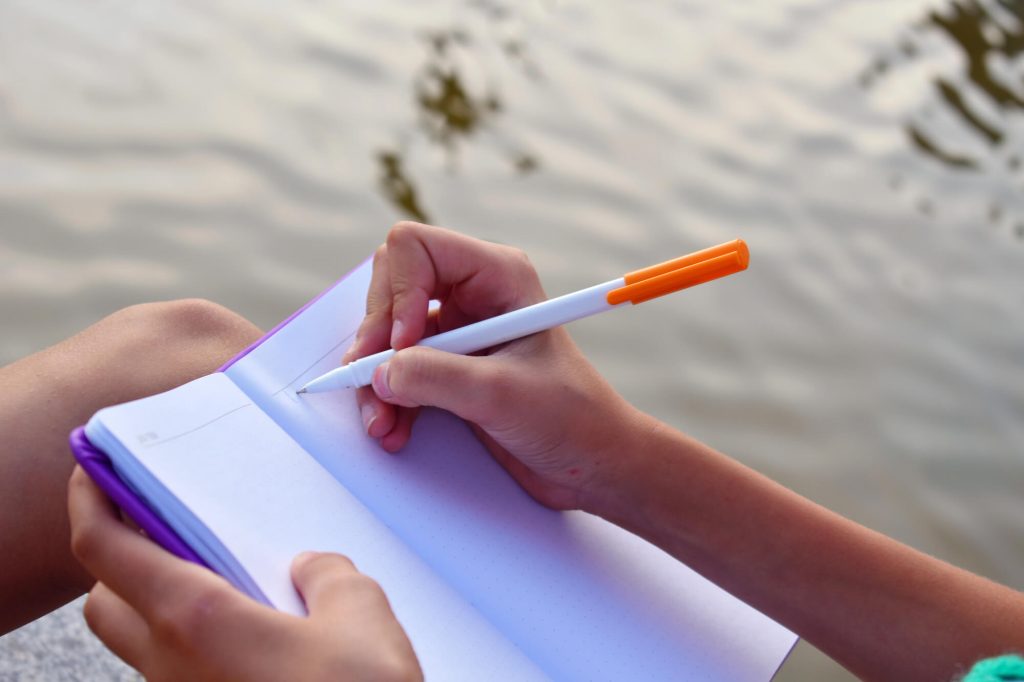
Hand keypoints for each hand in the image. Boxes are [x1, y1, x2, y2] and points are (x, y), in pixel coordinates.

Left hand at [67, 467, 421, 681]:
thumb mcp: (361, 614)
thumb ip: (330, 575)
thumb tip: (312, 570)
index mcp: (196, 621)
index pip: (105, 549)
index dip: (90, 499)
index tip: (93, 470)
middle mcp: (173, 666)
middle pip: (105, 600)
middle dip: (120, 558)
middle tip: (165, 527)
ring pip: (140, 642)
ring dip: (158, 603)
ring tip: (224, 579)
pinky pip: (179, 672)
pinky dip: (194, 641)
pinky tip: (255, 633)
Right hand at [346, 222, 649, 512]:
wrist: (593, 463)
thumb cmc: (571, 417)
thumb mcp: (500, 395)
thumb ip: (436, 377)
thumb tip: (380, 373)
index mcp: (496, 275)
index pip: (416, 249)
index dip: (398, 294)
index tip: (403, 345)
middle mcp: (471, 293)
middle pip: (389, 288)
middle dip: (375, 339)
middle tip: (372, 382)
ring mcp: (456, 332)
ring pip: (384, 334)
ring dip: (373, 378)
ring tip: (381, 423)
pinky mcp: (447, 368)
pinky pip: (394, 370)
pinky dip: (384, 398)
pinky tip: (393, 429)